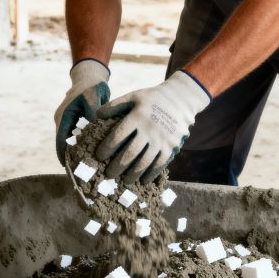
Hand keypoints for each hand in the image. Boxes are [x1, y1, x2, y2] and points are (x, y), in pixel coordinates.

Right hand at [54, 59, 110, 164]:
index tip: (69, 171)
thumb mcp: (93, 98)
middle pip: (64, 145)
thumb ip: (92, 114)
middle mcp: (63, 121)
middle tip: (80, 176)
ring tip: (87, 171)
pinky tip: (94, 158)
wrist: (90, 76)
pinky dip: (83, 148)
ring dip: (77, 155)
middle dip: (71, 159)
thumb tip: (94, 131)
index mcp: (63, 117)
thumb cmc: (92, 86)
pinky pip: (78, 139)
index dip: (63, 157)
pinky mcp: (77, 124)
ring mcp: (69, 122)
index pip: (60, 141)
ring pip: (71, 143)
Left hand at [94, 71, 210, 183]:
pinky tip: (143, 180)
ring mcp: (162, 139)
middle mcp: (149, 129)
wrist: (181, 99)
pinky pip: (160, 164)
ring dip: (133, 174)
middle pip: (130, 153)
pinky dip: (151, 174)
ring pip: (145, 162)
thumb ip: (115, 105)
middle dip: (117, 166)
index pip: (118, 136)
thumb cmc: (153, 98)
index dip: (107, 148)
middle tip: (109, 174)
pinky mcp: (172, 146)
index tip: (99, 156)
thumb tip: (96, 115)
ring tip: (124, 181)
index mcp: (137, 116)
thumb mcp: (134, 96)